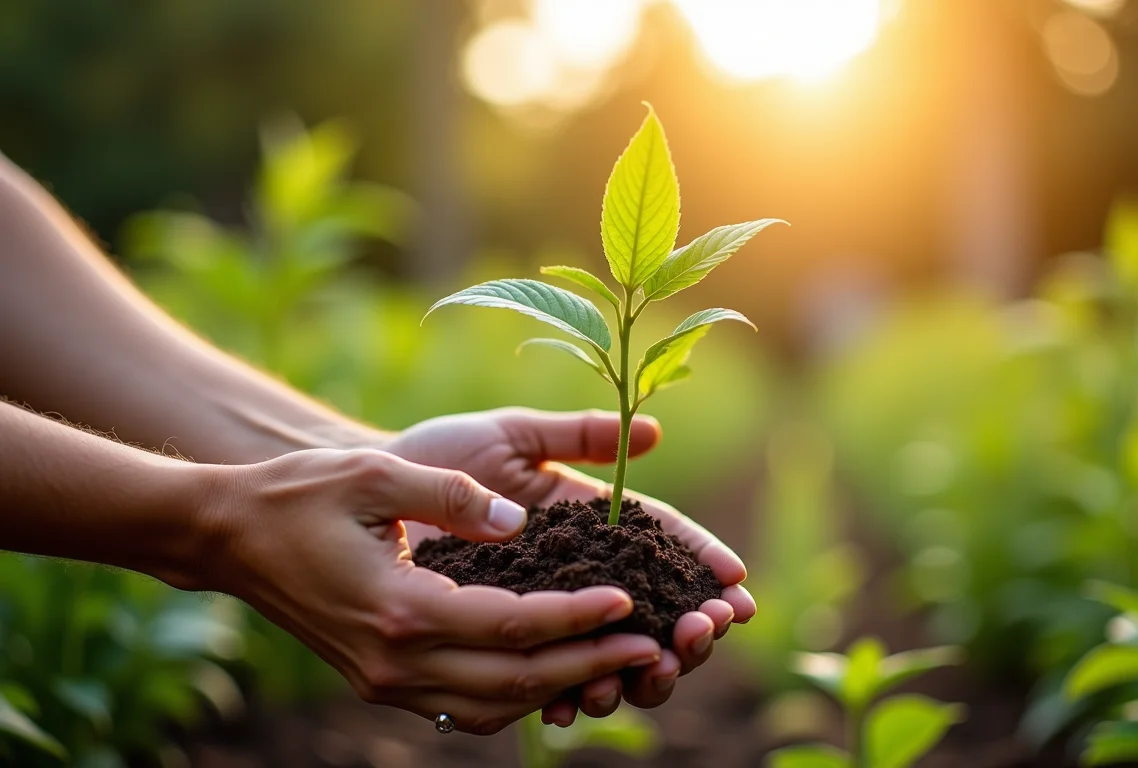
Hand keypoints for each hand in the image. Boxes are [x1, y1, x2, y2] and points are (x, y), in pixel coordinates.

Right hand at [201, 448, 661, 734]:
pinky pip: (460, 708)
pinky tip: (548, 672)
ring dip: (557, 688)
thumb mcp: (378, 474)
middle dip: (587, 666)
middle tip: (651, 647)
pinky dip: (512, 697)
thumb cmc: (300, 494)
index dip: (575, 617)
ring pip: (489, 707)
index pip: (510, 626)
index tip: (627, 600)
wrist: (226, 536)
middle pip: (512, 682)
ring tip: (615, 661)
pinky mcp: (381, 679)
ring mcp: (384, 680)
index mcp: (399, 609)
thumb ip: (456, 498)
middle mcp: (394, 661)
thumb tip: (521, 520)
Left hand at [380, 407, 756, 722]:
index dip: (701, 562)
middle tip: (704, 631)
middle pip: (652, 612)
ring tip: (652, 670)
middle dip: (688, 629)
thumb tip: (653, 433)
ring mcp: (542, 612)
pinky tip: (577, 700)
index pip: (660, 543)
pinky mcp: (501, 644)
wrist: (367, 493)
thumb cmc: (438, 454)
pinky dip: (568, 694)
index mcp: (589, 520)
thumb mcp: (512, 436)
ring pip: (609, 655)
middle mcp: (574, 573)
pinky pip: (545, 681)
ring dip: (640, 671)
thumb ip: (577, 435)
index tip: (736, 583)